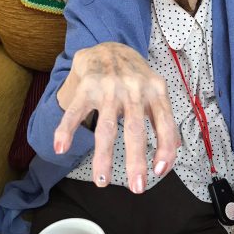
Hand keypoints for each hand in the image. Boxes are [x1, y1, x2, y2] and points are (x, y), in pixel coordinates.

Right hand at [54, 42, 179, 191]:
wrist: (110, 45)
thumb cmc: (136, 75)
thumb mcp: (156, 89)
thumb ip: (164, 117)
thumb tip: (173, 150)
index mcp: (155, 91)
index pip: (165, 123)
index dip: (166, 149)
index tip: (160, 172)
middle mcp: (134, 89)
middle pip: (135, 129)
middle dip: (136, 161)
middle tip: (137, 188)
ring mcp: (109, 87)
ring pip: (106, 127)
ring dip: (103, 157)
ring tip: (102, 182)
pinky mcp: (87, 86)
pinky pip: (76, 112)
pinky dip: (66, 130)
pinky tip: (60, 148)